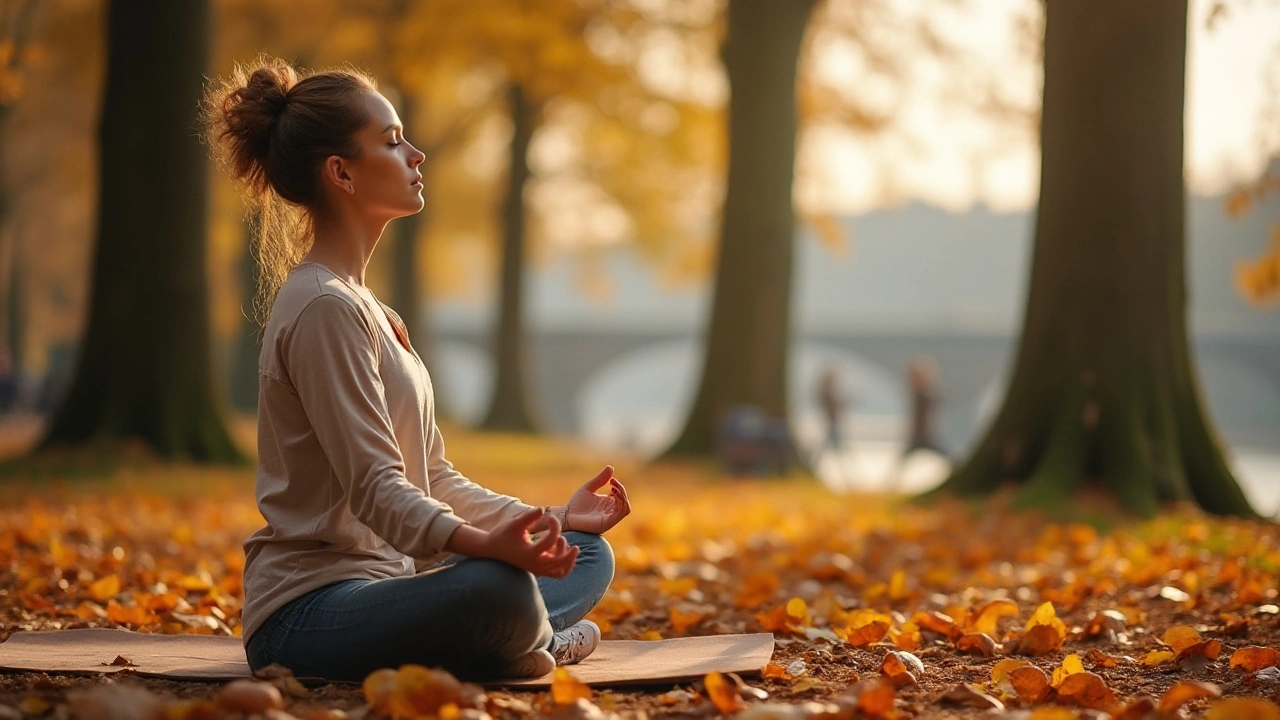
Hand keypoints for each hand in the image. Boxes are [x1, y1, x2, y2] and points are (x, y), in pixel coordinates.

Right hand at [454, 506, 577, 577]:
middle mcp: (535, 564)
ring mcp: (538, 569)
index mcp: (530, 553)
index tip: (550, 516)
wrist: (492, 549)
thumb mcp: (514, 523)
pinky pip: (556, 571)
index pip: (550, 541)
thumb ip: (529, 516)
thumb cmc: (503, 534)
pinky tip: (557, 546)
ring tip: (562, 541)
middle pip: (561, 563)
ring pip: (561, 571)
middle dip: (568, 550)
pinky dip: (562, 562)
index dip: (554, 525)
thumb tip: (543, 509)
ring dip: (567, 558)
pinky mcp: (538, 570)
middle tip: (564, 537)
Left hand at [564, 466, 630, 533]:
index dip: (620, 487)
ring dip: (622, 498)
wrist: (566, 515)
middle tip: (612, 483)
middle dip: (621, 491)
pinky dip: (618, 506)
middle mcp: (610, 511)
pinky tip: (610, 497)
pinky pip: (618, 516)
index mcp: (608, 503)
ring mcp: (609, 518)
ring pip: (625, 509)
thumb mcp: (589, 488)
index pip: (621, 496)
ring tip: (613, 489)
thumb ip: (600, 479)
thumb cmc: (576, 504)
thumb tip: (610, 467)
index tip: (611, 480)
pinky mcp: (605, 523)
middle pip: (625, 502)